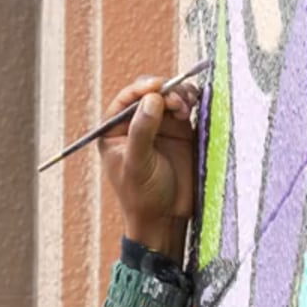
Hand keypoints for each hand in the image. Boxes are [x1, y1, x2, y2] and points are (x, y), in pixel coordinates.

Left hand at [97, 76, 198, 256]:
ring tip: (185, 106)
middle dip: (164, 91)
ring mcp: (159, 127)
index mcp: (115, 132)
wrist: (166, 219)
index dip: (141, 89)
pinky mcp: (179, 132)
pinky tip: (192, 106)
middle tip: (176, 101)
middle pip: (150, 93)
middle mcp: (136, 125)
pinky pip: (184, 107)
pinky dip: (189, 101)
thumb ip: (142, 131)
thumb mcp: (138, 164)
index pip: (126, 100)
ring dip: (179, 94)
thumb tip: (151, 99)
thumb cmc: (143, 197)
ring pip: (169, 97)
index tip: (157, 87)